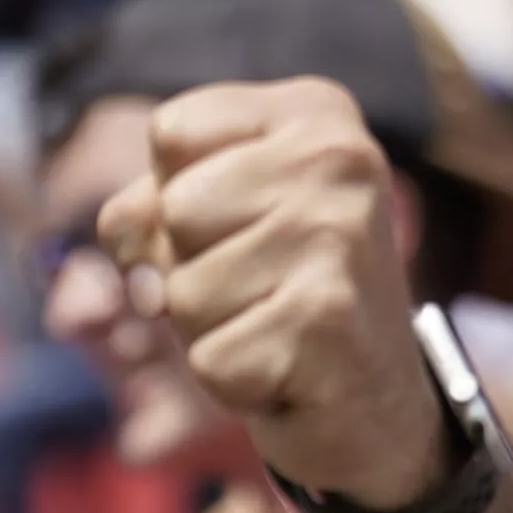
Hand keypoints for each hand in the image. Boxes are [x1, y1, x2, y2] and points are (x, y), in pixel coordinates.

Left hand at [95, 78, 447, 508]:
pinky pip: (206, 357)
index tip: (231, 225)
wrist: (371, 400)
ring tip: (272, 324)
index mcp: (314, 112)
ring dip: (209, 328)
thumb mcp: (206, 225)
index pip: (170, 131)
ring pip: (179, 290)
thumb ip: (145, 211)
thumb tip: (141, 268)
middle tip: (257, 288)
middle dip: (185, 268)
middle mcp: (341, 157)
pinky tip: (287, 369)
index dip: (166, 198)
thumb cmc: (272, 295)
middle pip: (170, 210)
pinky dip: (231, 380)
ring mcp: (341, 235)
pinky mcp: (328, 317)